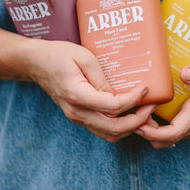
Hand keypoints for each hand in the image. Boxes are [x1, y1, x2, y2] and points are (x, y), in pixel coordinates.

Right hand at [24, 39, 156, 142]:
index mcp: (77, 95)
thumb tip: (119, 94)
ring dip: (131, 127)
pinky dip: (120, 127)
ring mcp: (77, 117)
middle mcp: (76, 112)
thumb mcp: (84, 57)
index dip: (133, 100)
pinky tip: (132, 114)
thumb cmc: (60, 55)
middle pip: (113, 128)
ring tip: (146, 113)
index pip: (112, 106)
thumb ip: (101, 77)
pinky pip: (103, 130)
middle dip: (138, 121)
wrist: (37, 63)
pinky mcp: (80, 117)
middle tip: (152, 106)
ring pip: (109, 134)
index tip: (146, 89)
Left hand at [135, 64, 189, 148]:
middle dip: (143, 129)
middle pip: (161, 139)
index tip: (138, 116)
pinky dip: (160, 124)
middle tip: (133, 109)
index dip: (150, 131)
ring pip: (166, 137)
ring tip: (141, 106)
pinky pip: (172, 131)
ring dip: (150, 127)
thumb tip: (185, 72)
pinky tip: (155, 106)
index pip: (170, 134)